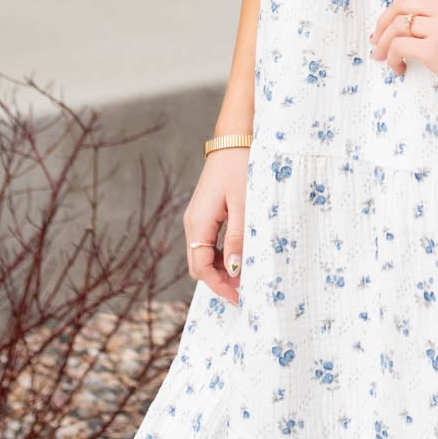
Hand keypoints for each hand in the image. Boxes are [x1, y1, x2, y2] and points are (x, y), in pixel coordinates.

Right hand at [182, 145, 249, 301]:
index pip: (200, 268)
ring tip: (245, 276)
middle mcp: (192, 223)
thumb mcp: (244, 206)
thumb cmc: (240, 169)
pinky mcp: (205, 213)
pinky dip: (220, 255)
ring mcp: (197, 218)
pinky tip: (239, 257)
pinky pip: (207, 242)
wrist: (234, 141)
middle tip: (245, 291)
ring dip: (220, 269)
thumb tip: (232, 271)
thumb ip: (237, 239)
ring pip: (202, 255)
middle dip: (219, 281)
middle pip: (198, 265)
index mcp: (198, 224)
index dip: (218, 286)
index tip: (239, 298)